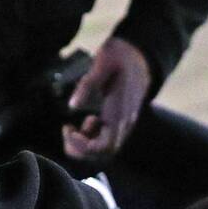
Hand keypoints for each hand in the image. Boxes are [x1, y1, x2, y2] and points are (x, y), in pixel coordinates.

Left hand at [63, 36, 151, 163]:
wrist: (140, 55)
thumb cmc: (120, 56)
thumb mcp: (102, 63)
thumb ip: (88, 84)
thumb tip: (73, 105)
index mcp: (119, 111)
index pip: (104, 146)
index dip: (83, 145)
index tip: (67, 129)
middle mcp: (124, 122)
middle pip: (104, 153)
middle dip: (81, 148)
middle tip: (67, 130)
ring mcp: (124, 123)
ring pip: (105, 149)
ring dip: (86, 143)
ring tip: (75, 126)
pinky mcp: (121, 121)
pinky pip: (107, 139)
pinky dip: (94, 137)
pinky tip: (88, 121)